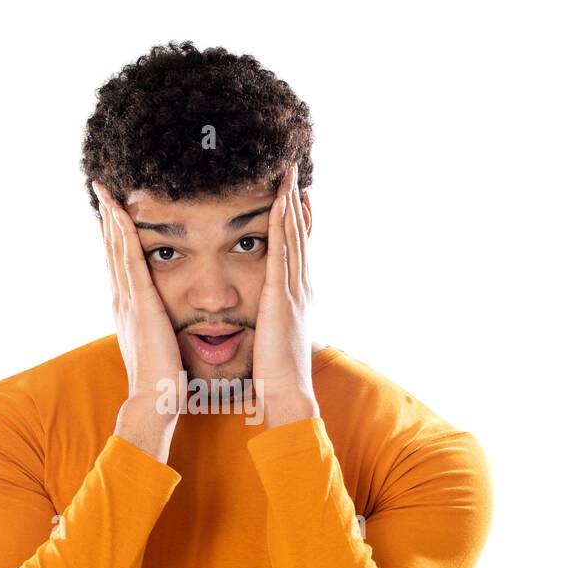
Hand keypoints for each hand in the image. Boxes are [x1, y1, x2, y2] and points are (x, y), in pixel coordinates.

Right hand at [93, 180, 182, 459]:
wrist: (154, 399)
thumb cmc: (162, 378)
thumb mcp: (160, 344)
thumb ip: (159, 329)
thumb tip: (165, 324)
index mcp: (130, 309)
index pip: (122, 265)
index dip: (116, 238)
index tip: (114, 213)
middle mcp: (123, 299)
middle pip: (113, 250)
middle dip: (108, 220)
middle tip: (103, 190)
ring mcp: (128, 299)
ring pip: (117, 249)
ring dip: (112, 218)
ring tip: (106, 191)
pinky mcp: (140, 302)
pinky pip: (130, 259)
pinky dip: (124, 234)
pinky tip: (121, 212)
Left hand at [253, 162, 319, 428]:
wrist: (286, 393)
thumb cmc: (277, 375)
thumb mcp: (274, 340)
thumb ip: (271, 323)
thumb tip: (267, 320)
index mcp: (296, 299)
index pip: (298, 252)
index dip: (298, 224)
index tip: (297, 198)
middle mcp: (300, 289)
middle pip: (299, 237)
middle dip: (297, 204)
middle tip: (294, 174)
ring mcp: (293, 291)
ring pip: (293, 238)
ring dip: (290, 204)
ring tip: (288, 176)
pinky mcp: (281, 297)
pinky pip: (282, 253)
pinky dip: (282, 226)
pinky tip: (279, 203)